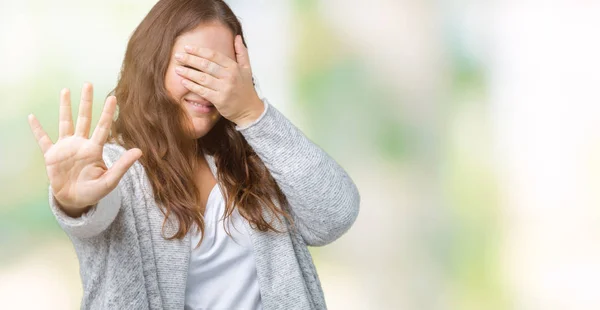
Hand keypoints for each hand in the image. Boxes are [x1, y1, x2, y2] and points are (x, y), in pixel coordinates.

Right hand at [28, 83, 141, 215]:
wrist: (75, 200)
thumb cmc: (94, 191)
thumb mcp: (110, 180)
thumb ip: (122, 166)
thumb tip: (140, 151)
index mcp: (94, 149)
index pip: (103, 127)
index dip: (107, 112)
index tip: (112, 97)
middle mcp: (81, 144)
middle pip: (84, 118)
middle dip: (86, 102)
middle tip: (88, 84)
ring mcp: (66, 148)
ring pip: (65, 123)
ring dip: (65, 107)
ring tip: (65, 90)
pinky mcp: (52, 155)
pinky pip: (43, 140)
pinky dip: (37, 129)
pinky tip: (32, 117)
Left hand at [174, 35, 263, 125]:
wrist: (250, 110)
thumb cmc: (245, 88)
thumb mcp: (247, 68)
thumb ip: (241, 52)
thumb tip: (237, 36)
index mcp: (234, 67)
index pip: (213, 55)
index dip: (199, 51)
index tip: (187, 48)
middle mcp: (229, 77)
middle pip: (206, 65)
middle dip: (190, 60)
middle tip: (178, 56)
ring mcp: (224, 88)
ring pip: (202, 78)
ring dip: (188, 72)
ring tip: (177, 68)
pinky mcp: (219, 100)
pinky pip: (202, 91)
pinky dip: (192, 86)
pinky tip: (183, 81)